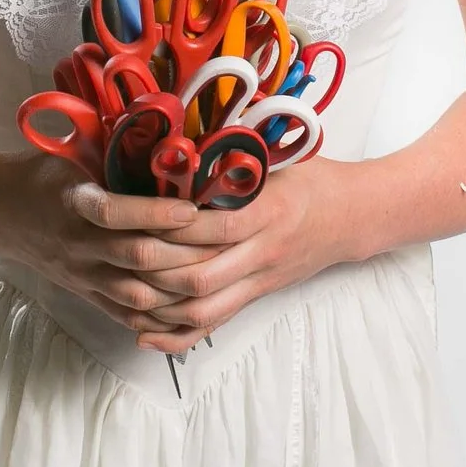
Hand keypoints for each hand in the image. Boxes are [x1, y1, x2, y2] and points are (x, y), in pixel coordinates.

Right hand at [0, 157, 221, 337]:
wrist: (0, 213)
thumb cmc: (45, 173)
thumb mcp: (72, 152)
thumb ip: (113, 151)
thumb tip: (170, 134)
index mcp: (71, 201)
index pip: (114, 212)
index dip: (155, 213)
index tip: (192, 206)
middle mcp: (77, 243)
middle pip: (135, 258)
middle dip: (184, 252)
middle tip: (225, 241)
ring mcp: (82, 274)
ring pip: (136, 294)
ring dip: (178, 287)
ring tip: (216, 274)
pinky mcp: (86, 294)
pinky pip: (126, 314)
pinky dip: (159, 317)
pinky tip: (190, 309)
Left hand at [130, 157, 363, 354]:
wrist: (353, 215)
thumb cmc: (311, 178)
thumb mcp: (279, 157)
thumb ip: (237, 152)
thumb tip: (183, 131)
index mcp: (268, 210)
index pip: (214, 226)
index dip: (172, 225)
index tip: (134, 214)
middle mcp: (263, 250)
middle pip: (201, 275)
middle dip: (153, 268)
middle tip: (112, 253)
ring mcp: (259, 279)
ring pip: (203, 308)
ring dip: (158, 304)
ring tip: (119, 290)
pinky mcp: (256, 296)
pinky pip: (214, 324)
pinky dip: (177, 336)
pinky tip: (145, 334)